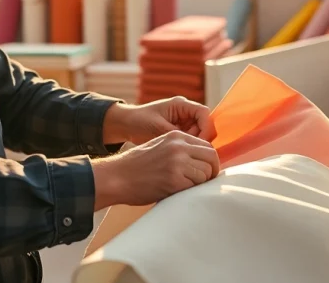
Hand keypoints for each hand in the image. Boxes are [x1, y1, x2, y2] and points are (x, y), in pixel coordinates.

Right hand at [91, 131, 219, 209]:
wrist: (117, 177)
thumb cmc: (136, 166)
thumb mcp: (160, 147)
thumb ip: (180, 150)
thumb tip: (202, 162)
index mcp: (176, 136)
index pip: (207, 146)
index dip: (209, 161)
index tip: (205, 172)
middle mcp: (179, 146)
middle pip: (211, 157)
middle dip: (211, 172)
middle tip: (203, 183)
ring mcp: (177, 161)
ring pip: (206, 173)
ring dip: (200, 183)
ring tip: (184, 187)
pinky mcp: (174, 179)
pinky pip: (195, 186)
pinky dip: (190, 192)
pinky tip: (177, 192)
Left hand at [103, 97, 215, 145]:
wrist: (126, 124)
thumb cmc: (139, 121)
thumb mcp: (157, 127)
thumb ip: (176, 133)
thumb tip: (192, 143)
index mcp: (180, 104)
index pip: (203, 113)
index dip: (206, 127)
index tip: (200, 143)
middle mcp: (184, 112)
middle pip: (205, 124)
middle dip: (200, 139)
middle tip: (191, 152)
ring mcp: (183, 122)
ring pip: (199, 134)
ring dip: (194, 145)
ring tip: (184, 154)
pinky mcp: (179, 132)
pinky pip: (191, 140)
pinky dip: (189, 148)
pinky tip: (182, 156)